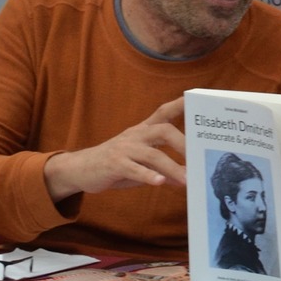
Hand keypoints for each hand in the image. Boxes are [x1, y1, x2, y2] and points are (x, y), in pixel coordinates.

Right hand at [43, 98, 185, 202]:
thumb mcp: (141, 165)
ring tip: (187, 180)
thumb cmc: (116, 165)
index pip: (164, 113)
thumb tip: (185, 178)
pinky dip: (148, 175)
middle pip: (163, 130)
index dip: (180, 105)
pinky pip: (133, 169)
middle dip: (183, 143)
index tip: (196, 98)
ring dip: (171, 168)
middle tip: (200, 158)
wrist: (79, 169)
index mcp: (143, 131)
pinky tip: (160, 183)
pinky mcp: (113, 164)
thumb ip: (163, 169)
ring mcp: (124, 149)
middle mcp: (135, 135)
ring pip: (152, 154)